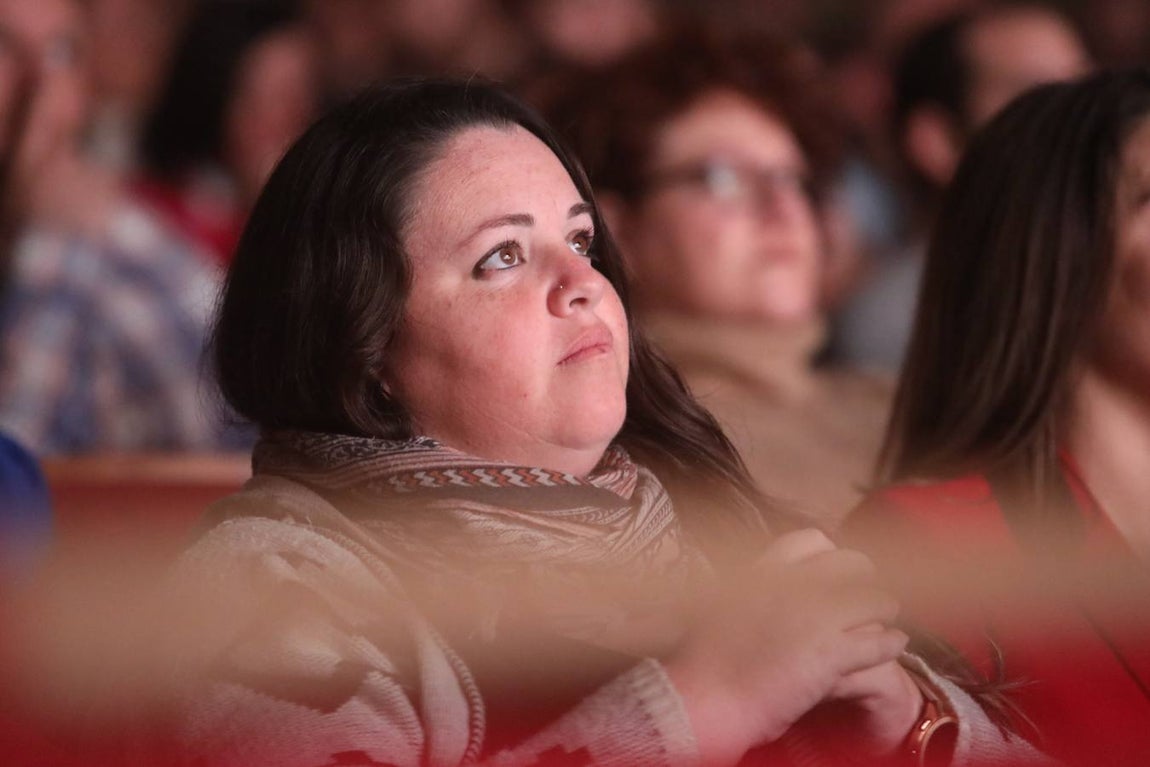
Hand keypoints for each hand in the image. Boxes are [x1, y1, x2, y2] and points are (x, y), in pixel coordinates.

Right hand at [662, 529, 908, 765]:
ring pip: (875, 600)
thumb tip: (767, 596)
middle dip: (865, 581)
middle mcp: (793, 584)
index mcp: (763, 569)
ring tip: (886, 622)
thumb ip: (751, 592)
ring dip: (884, 611)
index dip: (831, 556)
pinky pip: (880, 642)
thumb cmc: (704, 661)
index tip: (836, 573)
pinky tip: (893, 646)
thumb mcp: (721, 607)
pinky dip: (891, 644)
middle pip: (852, 564)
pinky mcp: (832, 653)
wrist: (704, 697)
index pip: (812, 540)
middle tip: (867, 599)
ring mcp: (815, 616)